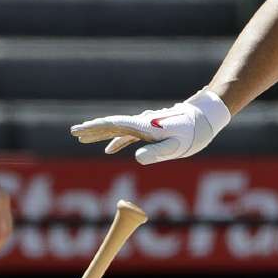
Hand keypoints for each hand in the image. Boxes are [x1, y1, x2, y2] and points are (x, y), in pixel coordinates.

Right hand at [70, 90, 231, 164]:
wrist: (204, 119)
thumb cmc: (192, 134)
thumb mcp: (175, 147)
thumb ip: (156, 152)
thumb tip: (135, 157)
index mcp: (143, 127)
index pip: (113, 126)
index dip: (94, 128)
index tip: (78, 131)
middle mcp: (141, 124)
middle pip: (111, 125)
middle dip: (92, 129)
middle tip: (73, 133)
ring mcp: (144, 126)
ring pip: (117, 129)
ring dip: (100, 134)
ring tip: (83, 138)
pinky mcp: (150, 131)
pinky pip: (128, 135)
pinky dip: (116, 141)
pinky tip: (109, 150)